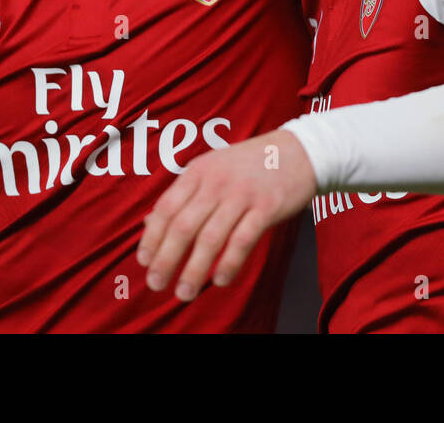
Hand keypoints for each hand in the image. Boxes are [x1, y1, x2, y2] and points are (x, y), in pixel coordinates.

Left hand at [137, 129, 316, 300]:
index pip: (166, 208)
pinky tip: (220, 281)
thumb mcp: (211, 169)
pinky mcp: (267, 208)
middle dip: (166, 259)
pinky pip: (243, 240)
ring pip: (210, 238)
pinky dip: (229, 264)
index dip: (152, 237)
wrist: (299, 151)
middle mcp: (216, 182)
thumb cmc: (249, 165)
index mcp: (198, 171)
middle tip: (156, 284)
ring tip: (185, 293)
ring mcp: (242, 194)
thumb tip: (148, 224)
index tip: (144, 262)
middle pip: (183, 226)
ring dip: (194, 269)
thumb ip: (183, 195)